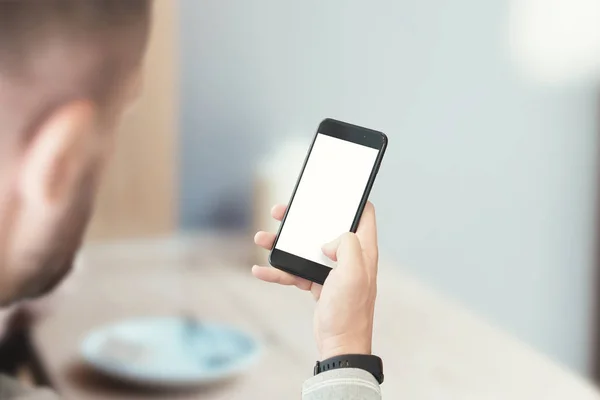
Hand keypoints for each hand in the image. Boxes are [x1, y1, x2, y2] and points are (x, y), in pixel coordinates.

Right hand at [253, 202, 378, 359]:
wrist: (340, 345)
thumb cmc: (351, 311)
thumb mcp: (353, 272)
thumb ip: (347, 245)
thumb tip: (329, 240)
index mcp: (363, 250)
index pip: (364, 215)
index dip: (351, 200)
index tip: (333, 190)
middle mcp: (348, 257)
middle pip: (324, 228)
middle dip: (302, 219)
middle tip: (282, 211)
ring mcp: (332, 271)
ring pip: (304, 248)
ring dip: (282, 244)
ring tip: (261, 239)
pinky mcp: (318, 284)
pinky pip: (295, 272)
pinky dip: (278, 271)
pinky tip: (260, 270)